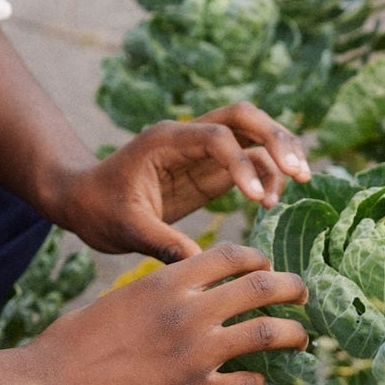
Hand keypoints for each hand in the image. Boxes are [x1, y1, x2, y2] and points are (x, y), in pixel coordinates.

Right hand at [17, 243, 308, 384]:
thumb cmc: (76, 343)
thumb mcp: (122, 299)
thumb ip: (161, 294)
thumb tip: (190, 295)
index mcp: (167, 282)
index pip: (231, 256)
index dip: (258, 260)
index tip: (268, 268)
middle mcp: (189, 312)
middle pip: (262, 288)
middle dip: (291, 288)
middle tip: (302, 295)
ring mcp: (196, 354)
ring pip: (267, 333)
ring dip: (292, 334)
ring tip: (300, 337)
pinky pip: (247, 384)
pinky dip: (259, 382)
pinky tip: (256, 383)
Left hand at [53, 101, 311, 261]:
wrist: (83, 201)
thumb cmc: (98, 210)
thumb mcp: (126, 229)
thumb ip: (161, 243)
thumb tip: (198, 268)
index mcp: (165, 141)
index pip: (216, 137)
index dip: (241, 163)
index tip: (254, 198)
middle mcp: (187, 137)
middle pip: (244, 117)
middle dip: (276, 138)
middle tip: (300, 172)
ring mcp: (201, 151)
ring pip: (252, 134)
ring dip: (279, 152)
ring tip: (300, 181)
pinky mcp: (208, 169)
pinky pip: (248, 160)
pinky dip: (266, 174)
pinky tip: (272, 200)